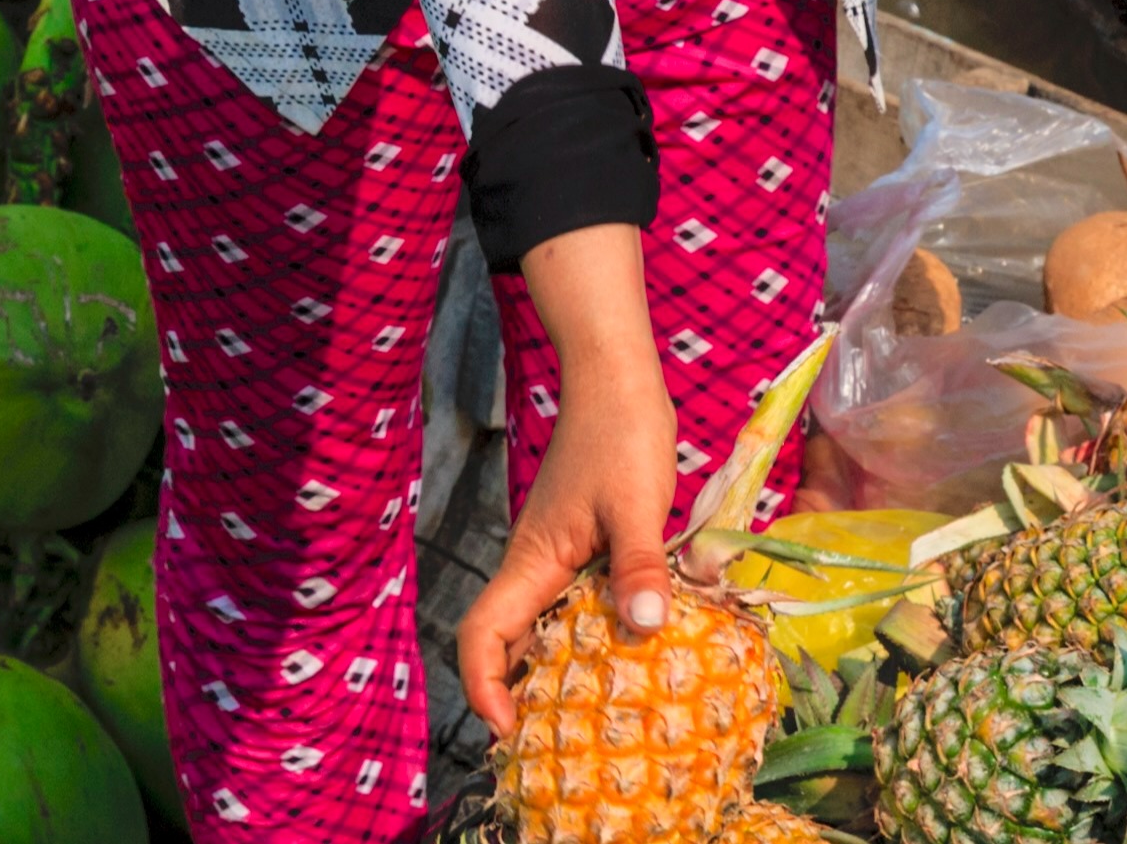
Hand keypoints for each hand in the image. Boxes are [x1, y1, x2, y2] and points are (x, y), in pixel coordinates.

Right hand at [462, 227, 679, 733]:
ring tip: (597, 718)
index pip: (482, 634)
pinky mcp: (583, 550)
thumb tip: (644, 627)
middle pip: (506, 644)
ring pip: (540, 629)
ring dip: (555, 672)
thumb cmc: (621, 436)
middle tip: (561, 746)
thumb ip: (640, 565)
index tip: (508, 728)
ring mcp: (557, 559)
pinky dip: (590, 640)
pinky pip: (574, 609)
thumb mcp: (637, 505)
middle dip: (520, 696)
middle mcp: (535, 568)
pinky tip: (631, 655)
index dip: (483, 685)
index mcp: (531, 562)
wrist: (618, 381)